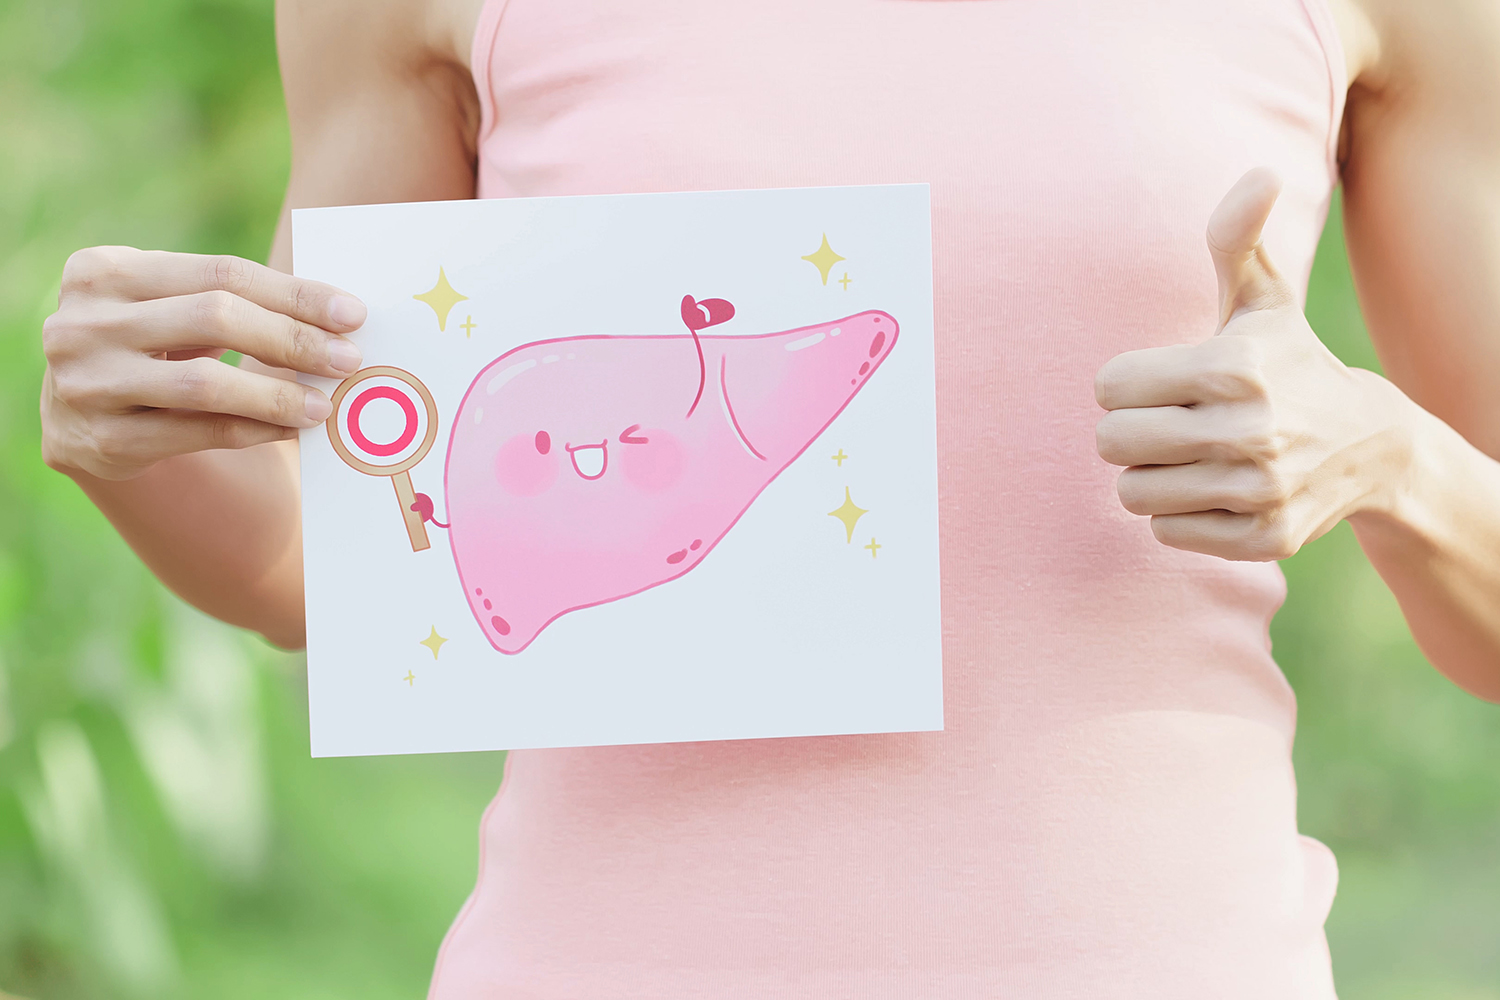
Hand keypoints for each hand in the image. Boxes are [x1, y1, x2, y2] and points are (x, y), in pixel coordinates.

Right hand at [41, 247, 365, 480]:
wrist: (75, 418)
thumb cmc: (147, 348)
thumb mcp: (168, 309)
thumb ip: (229, 302)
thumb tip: (335, 317)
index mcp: (104, 270)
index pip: (221, 273)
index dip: (294, 294)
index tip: (352, 314)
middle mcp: (83, 322)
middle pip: (214, 318)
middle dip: (293, 339)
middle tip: (348, 359)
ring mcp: (85, 383)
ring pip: (204, 384)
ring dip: (276, 395)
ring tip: (324, 404)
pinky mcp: (99, 440)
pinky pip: (196, 433)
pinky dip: (253, 430)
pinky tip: (291, 428)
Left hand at [1094, 168, 1415, 560]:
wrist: (1371, 446)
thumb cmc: (1289, 362)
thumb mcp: (1263, 300)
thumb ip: (1238, 238)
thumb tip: (1260, 173)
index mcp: (1234, 366)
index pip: (1108, 387)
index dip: (1125, 384)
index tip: (1158, 383)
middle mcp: (1250, 430)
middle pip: (1112, 443)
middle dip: (1130, 432)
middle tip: (1169, 423)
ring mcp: (1259, 489)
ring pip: (1133, 494)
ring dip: (1150, 476)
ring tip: (1191, 457)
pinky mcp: (1263, 538)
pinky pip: (1165, 533)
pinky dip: (1179, 516)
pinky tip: (1216, 490)